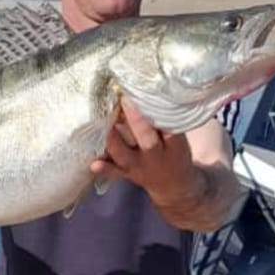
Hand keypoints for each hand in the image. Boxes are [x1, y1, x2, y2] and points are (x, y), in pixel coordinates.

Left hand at [90, 103, 205, 213]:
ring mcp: (139, 166)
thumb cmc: (175, 152)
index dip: (160, 113)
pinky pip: (114, 172)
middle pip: (147, 139)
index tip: (148, 93)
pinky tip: (93, 164)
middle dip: (137, 121)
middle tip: (125, 100)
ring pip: (124, 154)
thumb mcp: (180, 138)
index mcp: (174, 146)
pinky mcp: (126, 173)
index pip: (169, 129)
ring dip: (112, 139)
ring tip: (102, 123)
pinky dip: (104, 168)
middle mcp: (156, 157)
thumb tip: (151, 88)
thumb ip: (169, 120)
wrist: (175, 186)